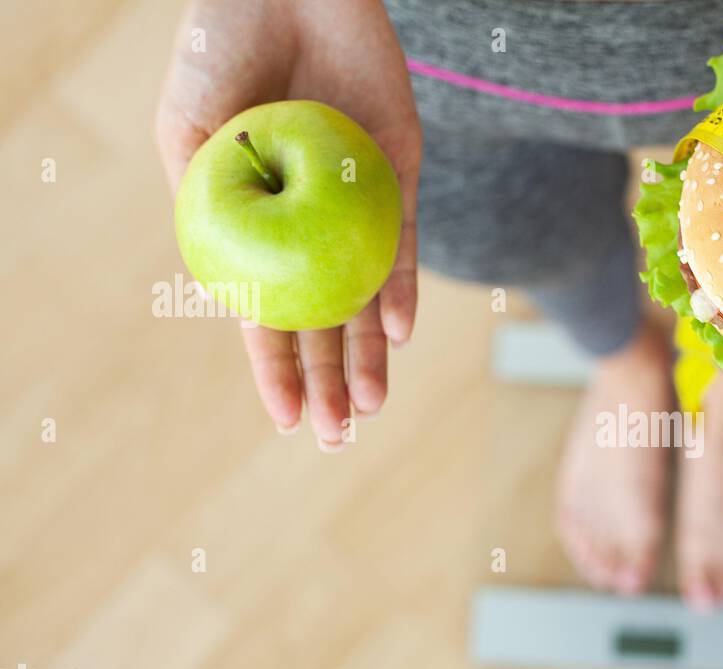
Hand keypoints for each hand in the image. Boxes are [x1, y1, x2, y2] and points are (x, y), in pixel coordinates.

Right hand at [155, 0, 420, 448]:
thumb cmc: (221, 49)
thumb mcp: (192, 133)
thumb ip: (208, 205)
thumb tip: (234, 295)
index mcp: (253, 227)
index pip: (266, 315)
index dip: (275, 370)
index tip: (285, 421)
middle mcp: (308, 226)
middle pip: (323, 320)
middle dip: (328, 383)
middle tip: (335, 438)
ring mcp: (356, 206)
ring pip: (367, 296)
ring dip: (371, 354)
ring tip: (370, 408)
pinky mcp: (399, 175)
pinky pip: (402, 242)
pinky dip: (401, 286)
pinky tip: (399, 334)